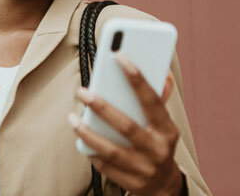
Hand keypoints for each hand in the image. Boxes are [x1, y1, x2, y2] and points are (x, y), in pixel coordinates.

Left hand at [68, 53, 184, 195]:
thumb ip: (159, 98)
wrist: (165, 186)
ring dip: (88, 134)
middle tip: (83, 91)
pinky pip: (105, 167)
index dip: (137, 77)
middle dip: (103, 108)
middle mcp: (157, 150)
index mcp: (167, 130)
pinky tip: (80, 139)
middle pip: (127, 127)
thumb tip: (163, 72)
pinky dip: (91, 152)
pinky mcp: (131, 183)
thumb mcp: (164, 123)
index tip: (118, 56)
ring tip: (72, 118)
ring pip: (111, 151)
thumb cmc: (158, 143)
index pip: (152, 100)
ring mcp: (144, 169)